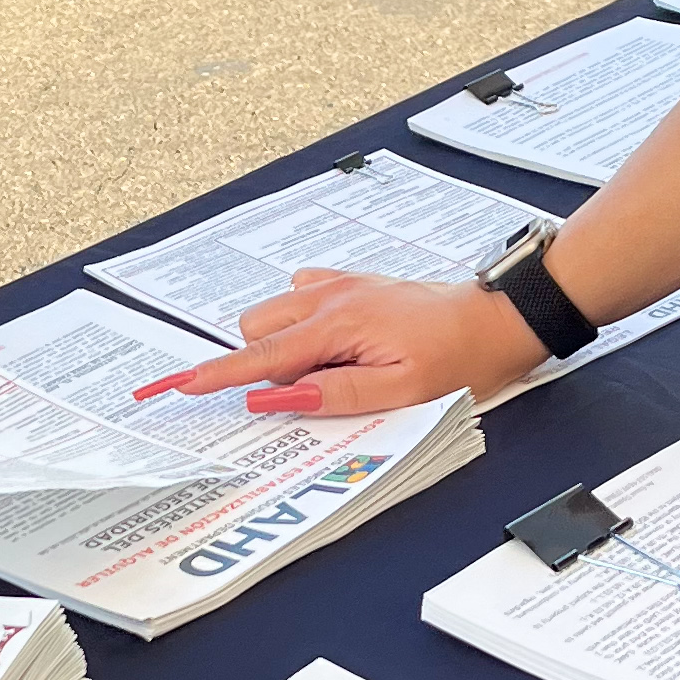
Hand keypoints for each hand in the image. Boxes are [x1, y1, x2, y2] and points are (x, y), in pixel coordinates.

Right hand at [139, 267, 543, 418]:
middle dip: (265, 360)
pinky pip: (301, 295)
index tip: (182, 384)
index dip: (219, 374)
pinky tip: (336, 342)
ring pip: (276, 310)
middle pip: (258, 327)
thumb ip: (332, 393)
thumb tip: (278, 396)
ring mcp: (341, 285)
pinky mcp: (353, 283)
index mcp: (337, 324)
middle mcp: (331, 296)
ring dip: (285, 341)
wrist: (496, 320)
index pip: (262, 356)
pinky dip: (303, 321)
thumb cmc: (458, 358)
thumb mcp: (399, 393)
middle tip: (310, 387)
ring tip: (332, 367)